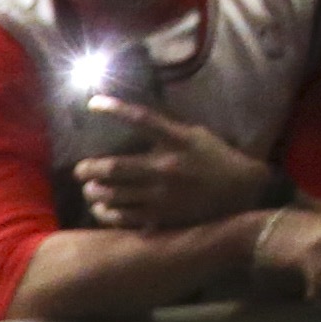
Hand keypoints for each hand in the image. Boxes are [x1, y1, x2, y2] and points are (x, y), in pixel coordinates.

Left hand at [77, 102, 281, 230]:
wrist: (240, 192)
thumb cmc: (215, 159)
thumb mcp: (195, 136)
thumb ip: (167, 131)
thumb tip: (134, 121)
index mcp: (178, 140)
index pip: (142, 119)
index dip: (115, 109)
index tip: (92, 103)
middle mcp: (166, 168)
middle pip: (114, 167)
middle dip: (89, 169)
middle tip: (80, 170)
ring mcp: (162, 195)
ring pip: (113, 195)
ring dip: (94, 192)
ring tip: (90, 190)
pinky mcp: (160, 218)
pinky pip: (122, 218)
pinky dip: (106, 213)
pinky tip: (102, 208)